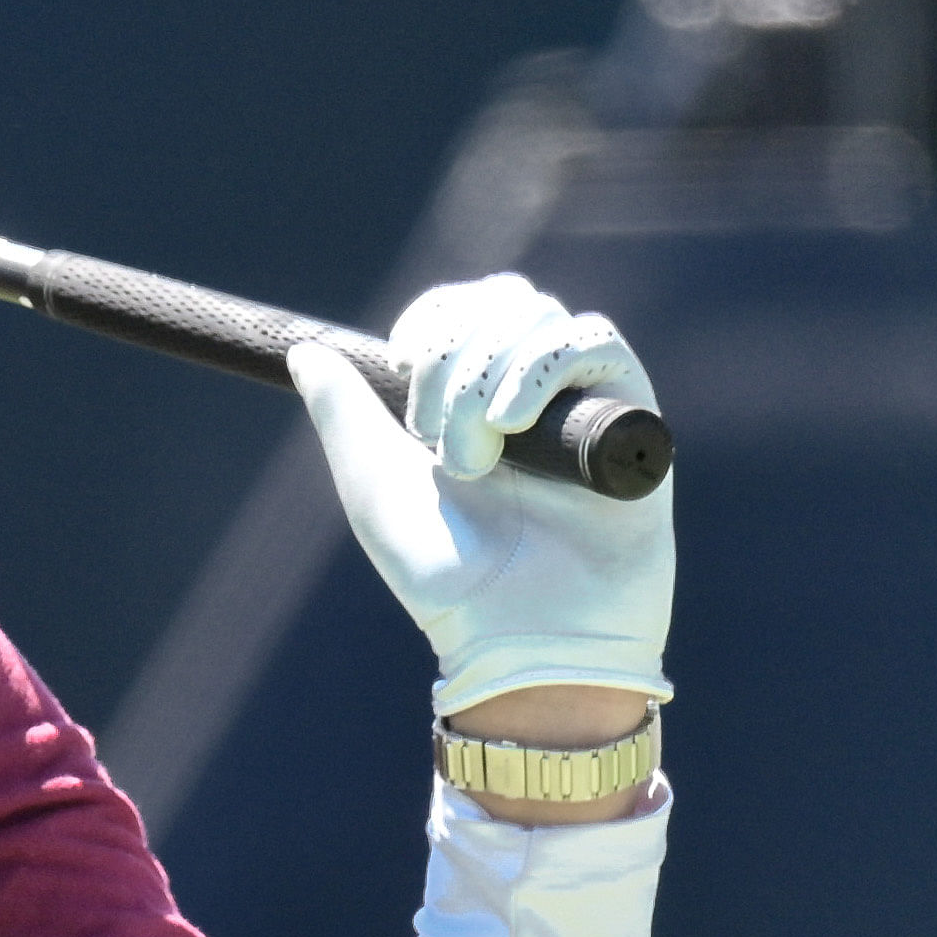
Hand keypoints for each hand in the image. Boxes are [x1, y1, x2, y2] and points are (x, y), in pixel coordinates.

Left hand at [292, 274, 673, 716]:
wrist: (520, 635)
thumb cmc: (447, 577)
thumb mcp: (375, 486)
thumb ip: (342, 413)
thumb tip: (304, 352)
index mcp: (471, 399)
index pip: (459, 310)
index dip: (429, 321)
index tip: (400, 366)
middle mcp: (530, 391)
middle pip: (498, 300)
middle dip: (449, 358)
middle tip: (433, 440)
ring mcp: (582, 400)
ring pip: (537, 316)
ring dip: (485, 376)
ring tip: (477, 460)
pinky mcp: (631, 414)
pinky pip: (594, 340)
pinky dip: (542, 367)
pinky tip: (514, 424)